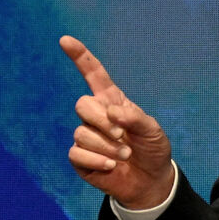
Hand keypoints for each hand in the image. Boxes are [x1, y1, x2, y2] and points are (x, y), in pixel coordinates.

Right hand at [61, 35, 173, 208]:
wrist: (150, 180)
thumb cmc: (152, 149)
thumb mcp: (153, 130)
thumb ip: (135, 117)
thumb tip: (112, 112)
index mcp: (113, 101)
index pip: (94, 75)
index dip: (80, 57)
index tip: (65, 40)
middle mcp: (96, 116)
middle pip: (82, 104)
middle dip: (103, 121)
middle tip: (123, 136)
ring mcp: (86, 136)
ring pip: (81, 132)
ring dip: (107, 146)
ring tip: (125, 156)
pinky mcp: (80, 157)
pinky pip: (76, 153)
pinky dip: (97, 160)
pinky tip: (110, 166)